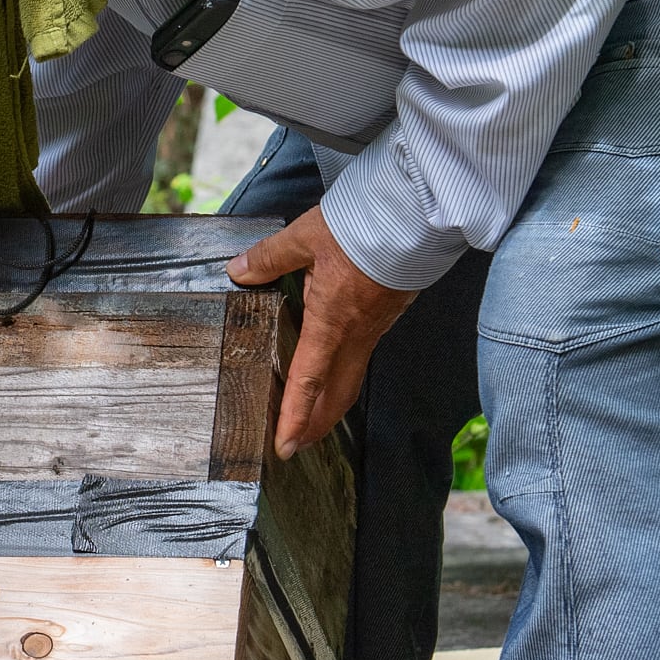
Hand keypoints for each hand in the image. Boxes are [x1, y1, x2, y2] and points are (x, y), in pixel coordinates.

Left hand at [228, 206, 416, 460]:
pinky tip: (334, 364)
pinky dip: (345, 373)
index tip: (285, 446)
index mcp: (332, 321)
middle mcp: (357, 333)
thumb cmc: (364, 223)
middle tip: (297, 446)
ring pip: (353, 377)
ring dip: (332, 402)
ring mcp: (376, 325)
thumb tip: (239, 271)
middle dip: (317, 425)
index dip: (296, 417)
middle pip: (338, 394)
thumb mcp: (306, 236)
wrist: (419, 212)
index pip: (309, 381)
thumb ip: (270, 257)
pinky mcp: (388, 312)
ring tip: (312, 416)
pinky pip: (364, 354)